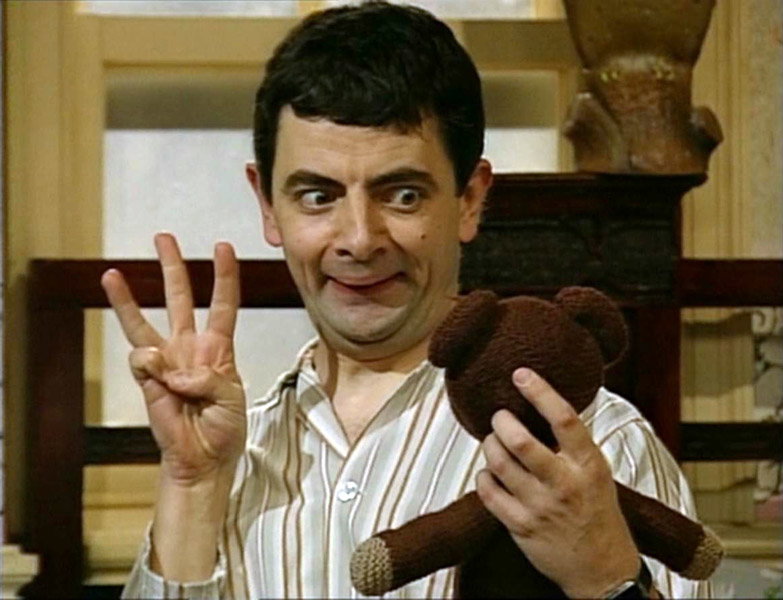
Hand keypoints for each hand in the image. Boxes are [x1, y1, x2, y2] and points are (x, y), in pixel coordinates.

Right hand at [101, 233, 245, 484]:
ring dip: (127, 299)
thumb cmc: (224, 428)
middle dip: (172, 268)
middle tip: (163, 237)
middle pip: (180, 299)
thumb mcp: (232, 397)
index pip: (223, 304)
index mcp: (218, 349)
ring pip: (144, 322)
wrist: (202, 459)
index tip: (224, 247)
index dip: (224, 276)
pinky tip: (164, 383)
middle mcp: (190, 348)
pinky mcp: (148, 379)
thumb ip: (209, 377)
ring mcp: (166, 361)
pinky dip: (152, 366)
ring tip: (111, 274)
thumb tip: (173, 369)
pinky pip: (142, 359)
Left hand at [475, 368, 639, 598]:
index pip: (564, 419)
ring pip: (499, 463)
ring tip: (494, 441)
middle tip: (500, 416)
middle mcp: (564, 484)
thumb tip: (545, 405)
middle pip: (521, 442)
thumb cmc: (599, 514)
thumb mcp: (597, 473)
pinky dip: (484, 476)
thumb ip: (573, 445)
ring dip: (490, 445)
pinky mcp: (520, 526)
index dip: (540, 392)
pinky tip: (490, 473)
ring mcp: (540, 507)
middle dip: (502, 421)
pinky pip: (488, 492)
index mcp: (588, 465)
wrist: (603, 571)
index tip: (521, 375)